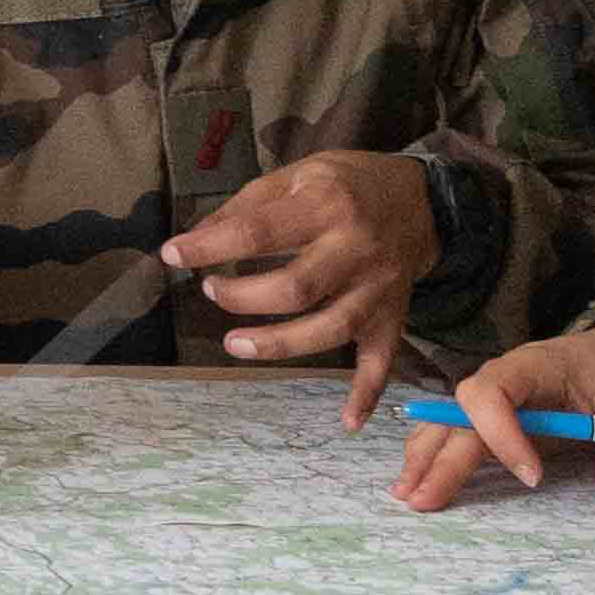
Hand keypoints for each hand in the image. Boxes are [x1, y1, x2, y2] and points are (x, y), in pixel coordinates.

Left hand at [165, 147, 439, 413]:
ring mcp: (377, 288)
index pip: (259, 231)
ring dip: (279, 345)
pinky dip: (368, 392)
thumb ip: (247, 205)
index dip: (210, 246)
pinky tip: (348, 421)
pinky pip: (382, 359)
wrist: (421, 200)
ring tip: (235, 344)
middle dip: (243, 298)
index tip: (173, 254)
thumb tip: (197, 238)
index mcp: (327, 205)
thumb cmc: (348, 185)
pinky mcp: (392, 316)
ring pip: (330, 328)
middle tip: (212, 291)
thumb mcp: (299, 173)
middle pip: (296, 288)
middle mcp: (356, 249)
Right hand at [388, 308, 594, 517]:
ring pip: (449, 424)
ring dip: (426, 457)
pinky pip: (459, 432)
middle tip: (424, 501)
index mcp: (534, 365)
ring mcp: (497, 399)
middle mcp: (504, 379)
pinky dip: (436, 455)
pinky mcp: (499, 417)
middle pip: (461, 417)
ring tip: (407, 495)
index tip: (533, 477)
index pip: (493, 393)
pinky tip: (419, 480)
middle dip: (441, 459)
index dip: (501, 434)